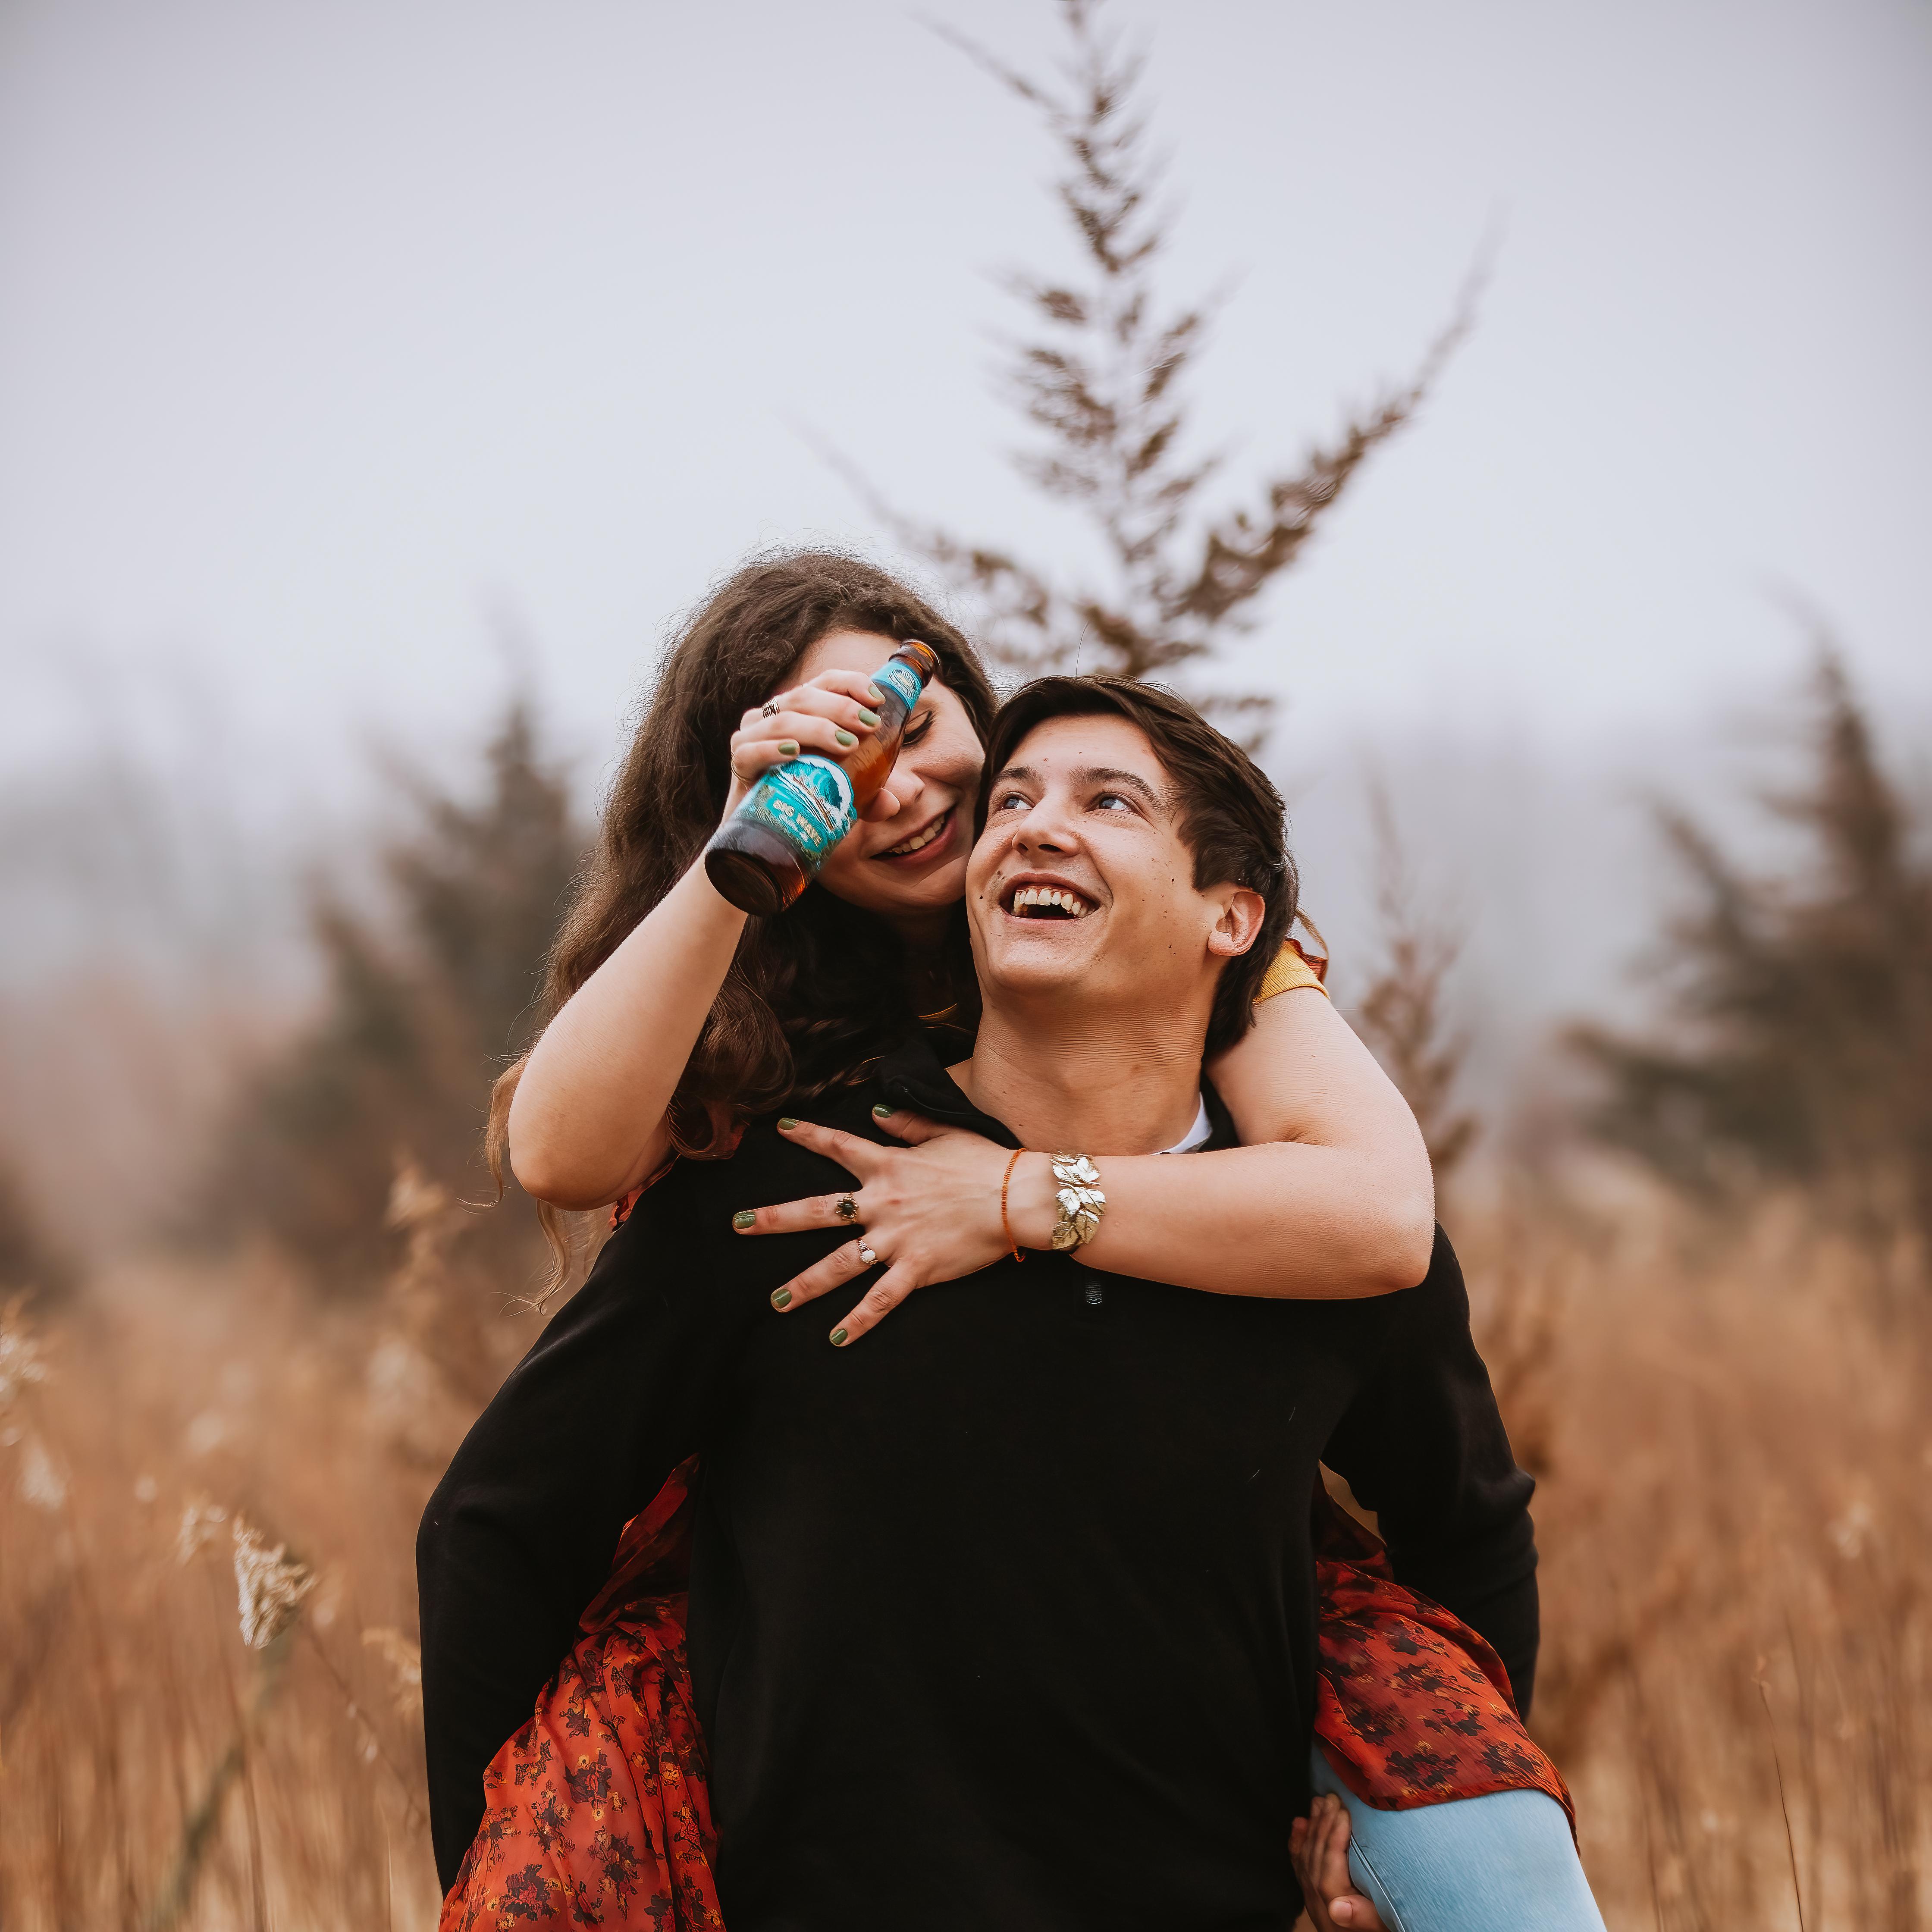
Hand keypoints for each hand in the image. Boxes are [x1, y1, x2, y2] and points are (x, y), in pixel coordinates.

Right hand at [724, 669, 900, 820]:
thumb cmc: (802, 799)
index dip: (850, 683)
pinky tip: (794, 752)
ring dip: (817, 728)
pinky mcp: (738, 764)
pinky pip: (751, 751)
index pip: (823, 682)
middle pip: (804, 697)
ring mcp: (750, 738)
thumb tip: (892, 803)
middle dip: (840, 707)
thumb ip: (867, 795)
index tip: (878, 700)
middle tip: (869, 725)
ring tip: (846, 744)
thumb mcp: (841, 792)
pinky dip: (773, 749)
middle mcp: (772, 716)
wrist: (762, 831)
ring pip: (782, 720)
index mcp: (798, 711)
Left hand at [731, 1111, 1051, 1344]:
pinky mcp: (916, 1270)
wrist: (1016, 1197)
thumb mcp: (944, 1131)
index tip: (780, 1127)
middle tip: (738, 1225)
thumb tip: (876, 1109)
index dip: (807, 1134)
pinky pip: (880, 1301)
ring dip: (804, 1284)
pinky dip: (857, 1323)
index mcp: (887, 1166)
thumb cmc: (984, 1162)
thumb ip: (905, 1123)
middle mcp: (881, 1204)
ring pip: (838, 1265)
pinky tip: (834, 1340)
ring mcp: (895, 1240)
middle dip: (774, 1219)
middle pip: (817, 1212)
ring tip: (775, 1302)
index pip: (838, 1146)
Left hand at [1290, 1795, 1385, 1931]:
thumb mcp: (1381, 1927)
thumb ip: (1363, 1917)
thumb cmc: (1381, 1931)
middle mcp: (1319, 1905)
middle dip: (1322, 1826)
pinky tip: (1299, 1825)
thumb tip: (1337, 1907)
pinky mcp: (1313, 1899)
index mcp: (1336, 1910)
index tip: (1343, 1811)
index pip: (1329, 1868)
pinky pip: (1301, 1868)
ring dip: (1312, 1829)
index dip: (1334, 1838)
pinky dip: (1299, 1844)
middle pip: (1315, 1860)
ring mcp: (1313, 1902)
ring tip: (1317, 1803)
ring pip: (1307, 1861)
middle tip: (1330, 1798)